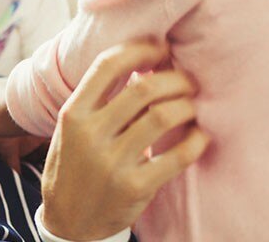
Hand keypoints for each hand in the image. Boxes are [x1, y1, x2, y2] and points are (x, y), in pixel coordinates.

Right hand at [40, 41, 209, 240]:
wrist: (68, 221)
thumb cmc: (75, 164)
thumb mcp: (71, 128)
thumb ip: (98, 98)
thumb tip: (143, 61)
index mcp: (73, 113)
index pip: (108, 65)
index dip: (141, 49)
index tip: (161, 49)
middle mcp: (89, 134)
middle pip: (144, 88)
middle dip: (175, 78)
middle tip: (188, 81)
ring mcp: (111, 162)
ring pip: (163, 117)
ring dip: (187, 106)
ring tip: (192, 107)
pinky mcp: (134, 187)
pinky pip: (177, 156)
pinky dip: (196, 141)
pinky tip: (200, 137)